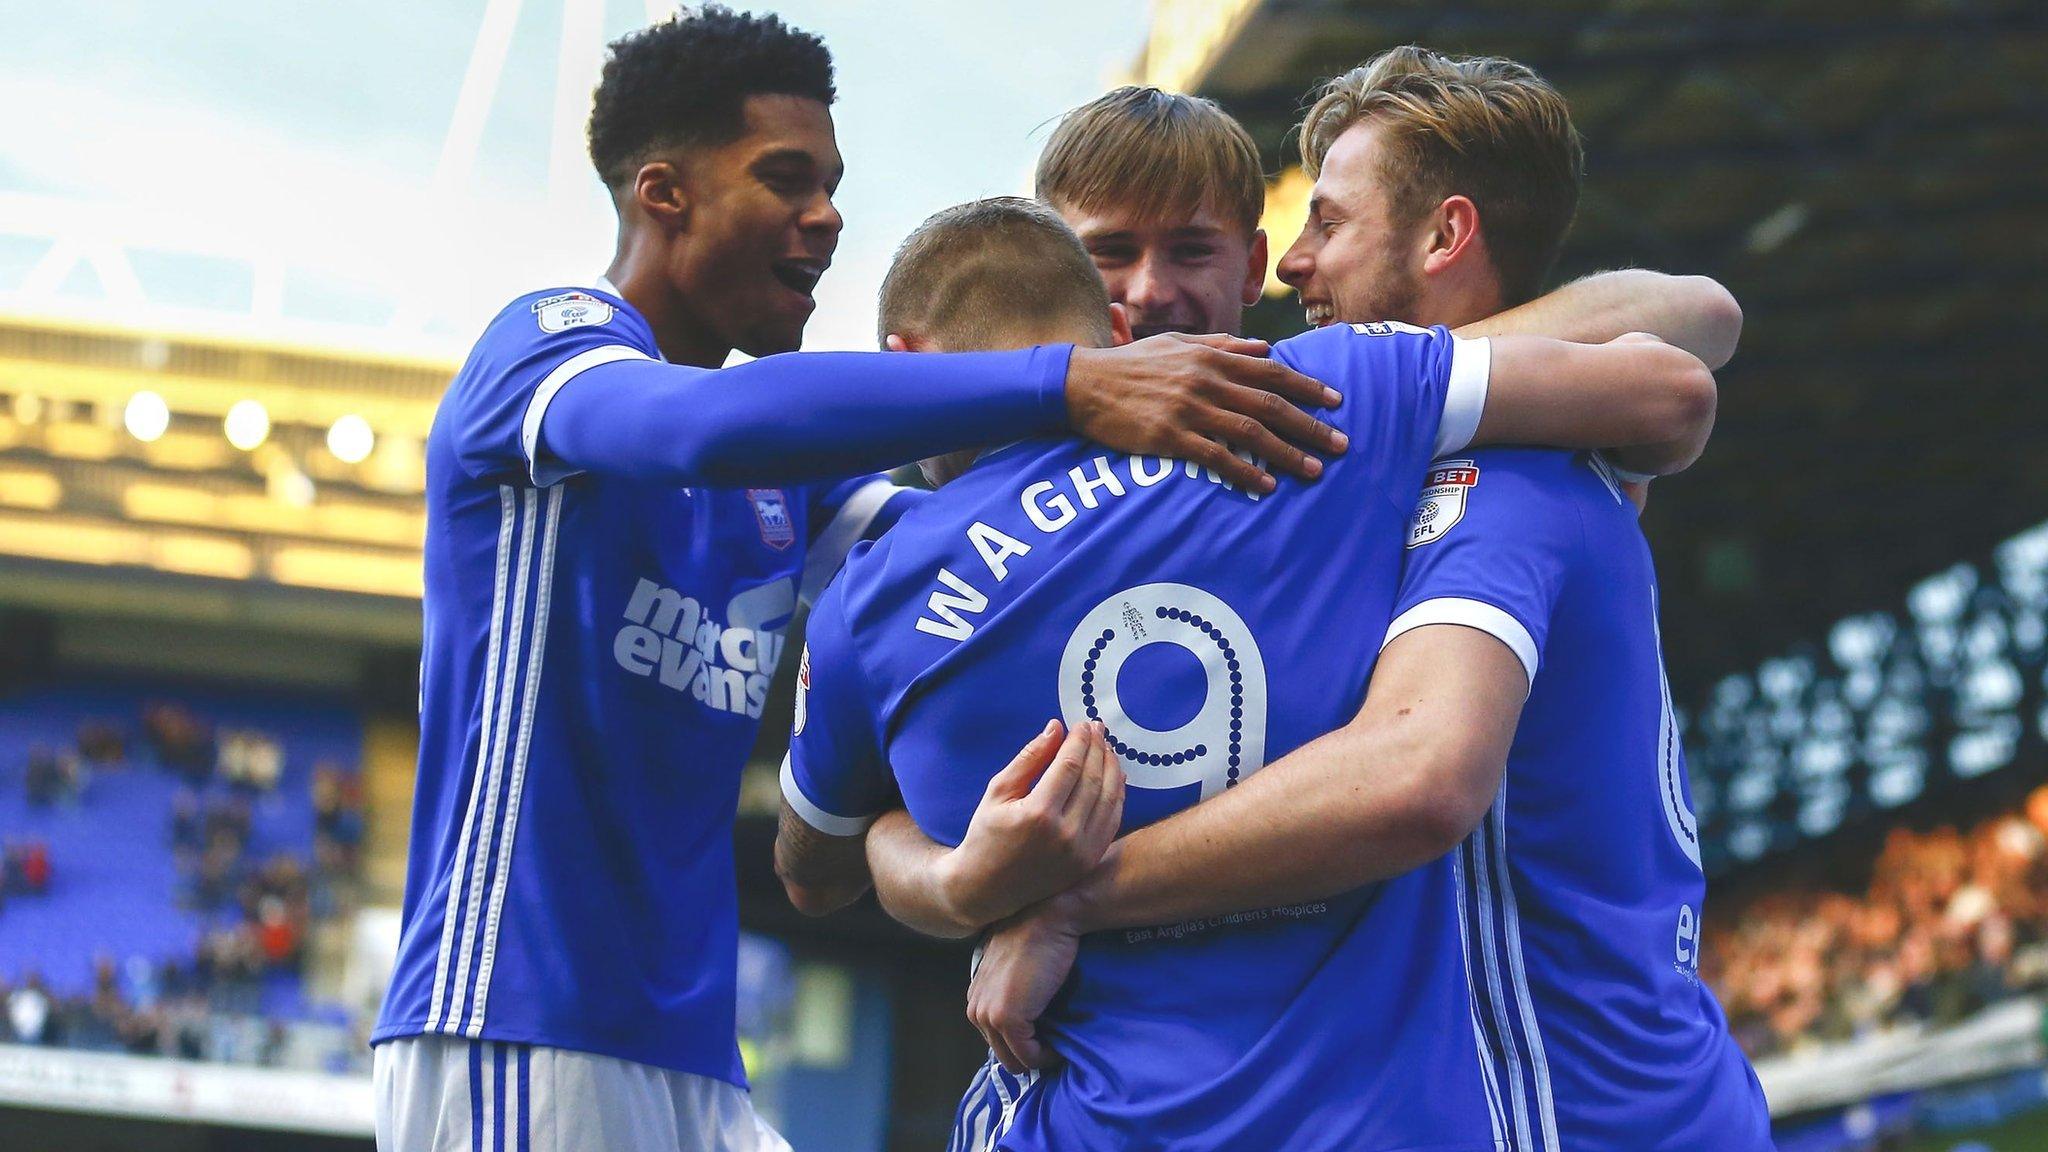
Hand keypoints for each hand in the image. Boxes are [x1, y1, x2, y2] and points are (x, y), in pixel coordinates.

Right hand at [938, 720, 1124, 929]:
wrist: (987, 888)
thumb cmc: (987, 835)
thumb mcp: (998, 791)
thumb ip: (1029, 758)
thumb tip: (1055, 728)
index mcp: (1037, 813)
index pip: (1070, 765)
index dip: (1079, 741)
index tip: (1082, 724)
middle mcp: (1064, 833)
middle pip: (1093, 779)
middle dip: (1097, 748)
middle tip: (1097, 729)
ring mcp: (1080, 851)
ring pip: (1108, 798)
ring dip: (1111, 768)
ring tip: (1106, 748)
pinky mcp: (1088, 860)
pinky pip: (1112, 820)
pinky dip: (1117, 794)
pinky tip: (1114, 776)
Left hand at [968, 892, 1084, 1072]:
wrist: (1049, 917)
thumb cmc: (1039, 936)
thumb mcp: (1014, 967)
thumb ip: (1010, 989)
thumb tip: (1030, 1010)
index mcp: (977, 996)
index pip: (996, 1036)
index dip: (1022, 1041)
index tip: (1045, 1037)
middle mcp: (976, 1008)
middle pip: (1002, 1052)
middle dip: (1029, 1052)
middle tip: (1055, 1045)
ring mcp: (989, 1014)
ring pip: (1014, 1059)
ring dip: (1038, 1056)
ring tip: (1059, 1044)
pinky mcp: (1007, 1019)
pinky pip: (1028, 1056)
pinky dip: (1046, 1057)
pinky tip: (1060, 1045)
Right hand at [1065, 333, 1346, 493]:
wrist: (1084, 384)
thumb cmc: (1132, 364)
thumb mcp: (1179, 343)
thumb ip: (1223, 345)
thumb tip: (1264, 348)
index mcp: (1211, 356)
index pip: (1271, 372)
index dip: (1308, 386)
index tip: (1336, 401)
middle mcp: (1206, 381)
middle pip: (1271, 405)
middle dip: (1311, 426)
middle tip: (1341, 444)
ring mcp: (1189, 410)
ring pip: (1251, 433)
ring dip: (1288, 453)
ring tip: (1314, 470)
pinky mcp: (1170, 438)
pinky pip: (1217, 458)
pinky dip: (1245, 472)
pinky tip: (1266, 485)